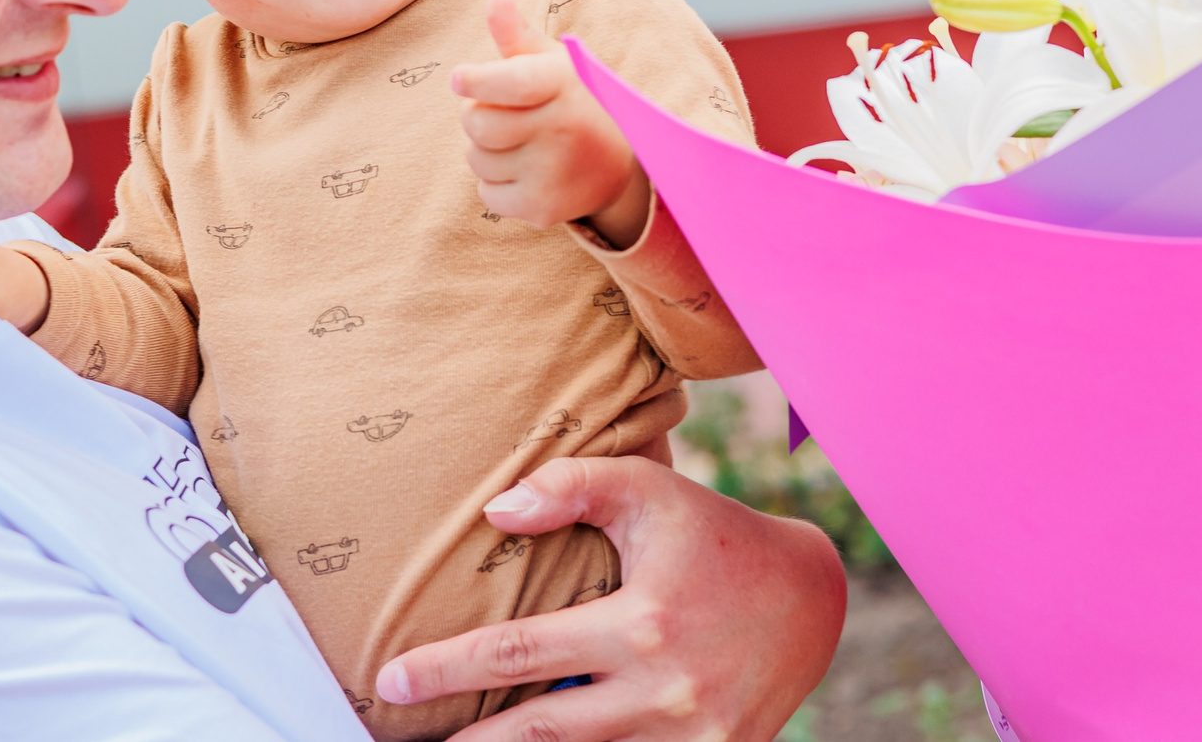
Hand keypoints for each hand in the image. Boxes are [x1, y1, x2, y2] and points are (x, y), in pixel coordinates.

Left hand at [376, 456, 845, 741]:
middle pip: (538, 731)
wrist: (810, 599)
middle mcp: (663, 692)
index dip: (446, 667)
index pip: (518, 652)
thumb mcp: (649, 491)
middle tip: (403, 735)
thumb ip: (572, 485)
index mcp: (640, 624)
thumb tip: (495, 513)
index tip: (391, 678)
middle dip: (466, 740)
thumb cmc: (715, 534)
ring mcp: (690, 739)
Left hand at [455, 0, 650, 245]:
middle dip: (479, 116)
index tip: (460, 78)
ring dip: (487, 151)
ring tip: (522, 143)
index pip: (506, 82)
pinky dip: (496, 184)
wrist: (617, 165)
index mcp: (560, 84)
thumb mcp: (551, 62)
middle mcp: (560, 128)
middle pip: (476, 123)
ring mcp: (552, 172)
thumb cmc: (571, 100)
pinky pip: (487, 194)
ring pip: (477, 159)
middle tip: (507, 114)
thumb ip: (516, 32)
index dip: (474, 80)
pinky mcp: (542, 208)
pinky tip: (526, 172)